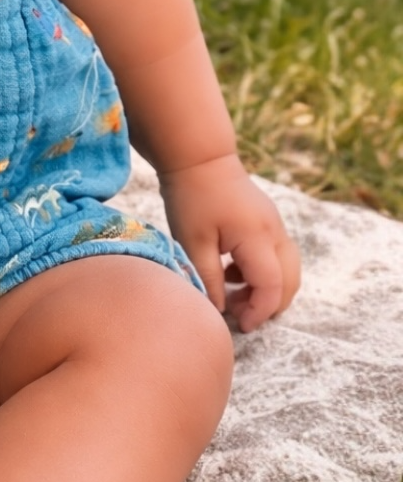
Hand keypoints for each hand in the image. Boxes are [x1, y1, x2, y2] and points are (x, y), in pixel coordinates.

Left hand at [159, 153, 300, 332]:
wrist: (198, 156)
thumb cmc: (191, 196)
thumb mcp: (193, 242)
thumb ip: (209, 279)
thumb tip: (219, 311)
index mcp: (257, 237)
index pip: (272, 286)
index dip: (260, 311)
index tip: (240, 325)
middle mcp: (274, 232)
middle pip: (290, 281)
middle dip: (270, 304)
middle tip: (240, 315)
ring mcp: (274, 224)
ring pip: (287, 269)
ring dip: (267, 288)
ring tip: (233, 296)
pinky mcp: (267, 220)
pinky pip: (276, 255)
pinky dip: (262, 271)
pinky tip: (231, 272)